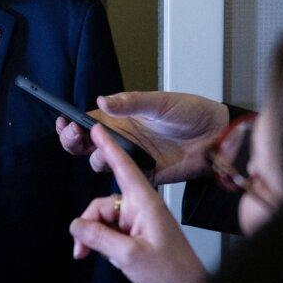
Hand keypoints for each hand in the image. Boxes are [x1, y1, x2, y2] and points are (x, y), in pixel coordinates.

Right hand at [56, 91, 228, 183]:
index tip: (65, 122)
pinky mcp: (144, 175)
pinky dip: (119, 180)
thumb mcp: (160, 103)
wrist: (217, 137)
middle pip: (86, 145)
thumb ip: (131, 102)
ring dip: (98, 158)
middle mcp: (123, 138)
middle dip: (73, 142)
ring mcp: (132, 158)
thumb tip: (103, 101)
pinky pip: (124, 181)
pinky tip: (123, 172)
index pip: (88, 121)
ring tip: (108, 152)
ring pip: (100, 164)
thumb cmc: (192, 113)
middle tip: (74, 137)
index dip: (72, 124)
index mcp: (122, 118)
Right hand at [70, 125, 205, 282]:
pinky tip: (109, 257)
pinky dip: (103, 243)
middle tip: (81, 250)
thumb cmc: (169, 269)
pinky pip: (110, 230)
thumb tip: (75, 225)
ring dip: (94, 238)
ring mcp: (138, 219)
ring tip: (92, 256)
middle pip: (101, 204)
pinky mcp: (136, 231)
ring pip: (103, 219)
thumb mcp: (129, 255)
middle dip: (88, 225)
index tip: (96, 128)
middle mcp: (140, 206)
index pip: (123, 167)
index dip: (109, 147)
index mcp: (145, 202)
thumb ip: (99, 237)